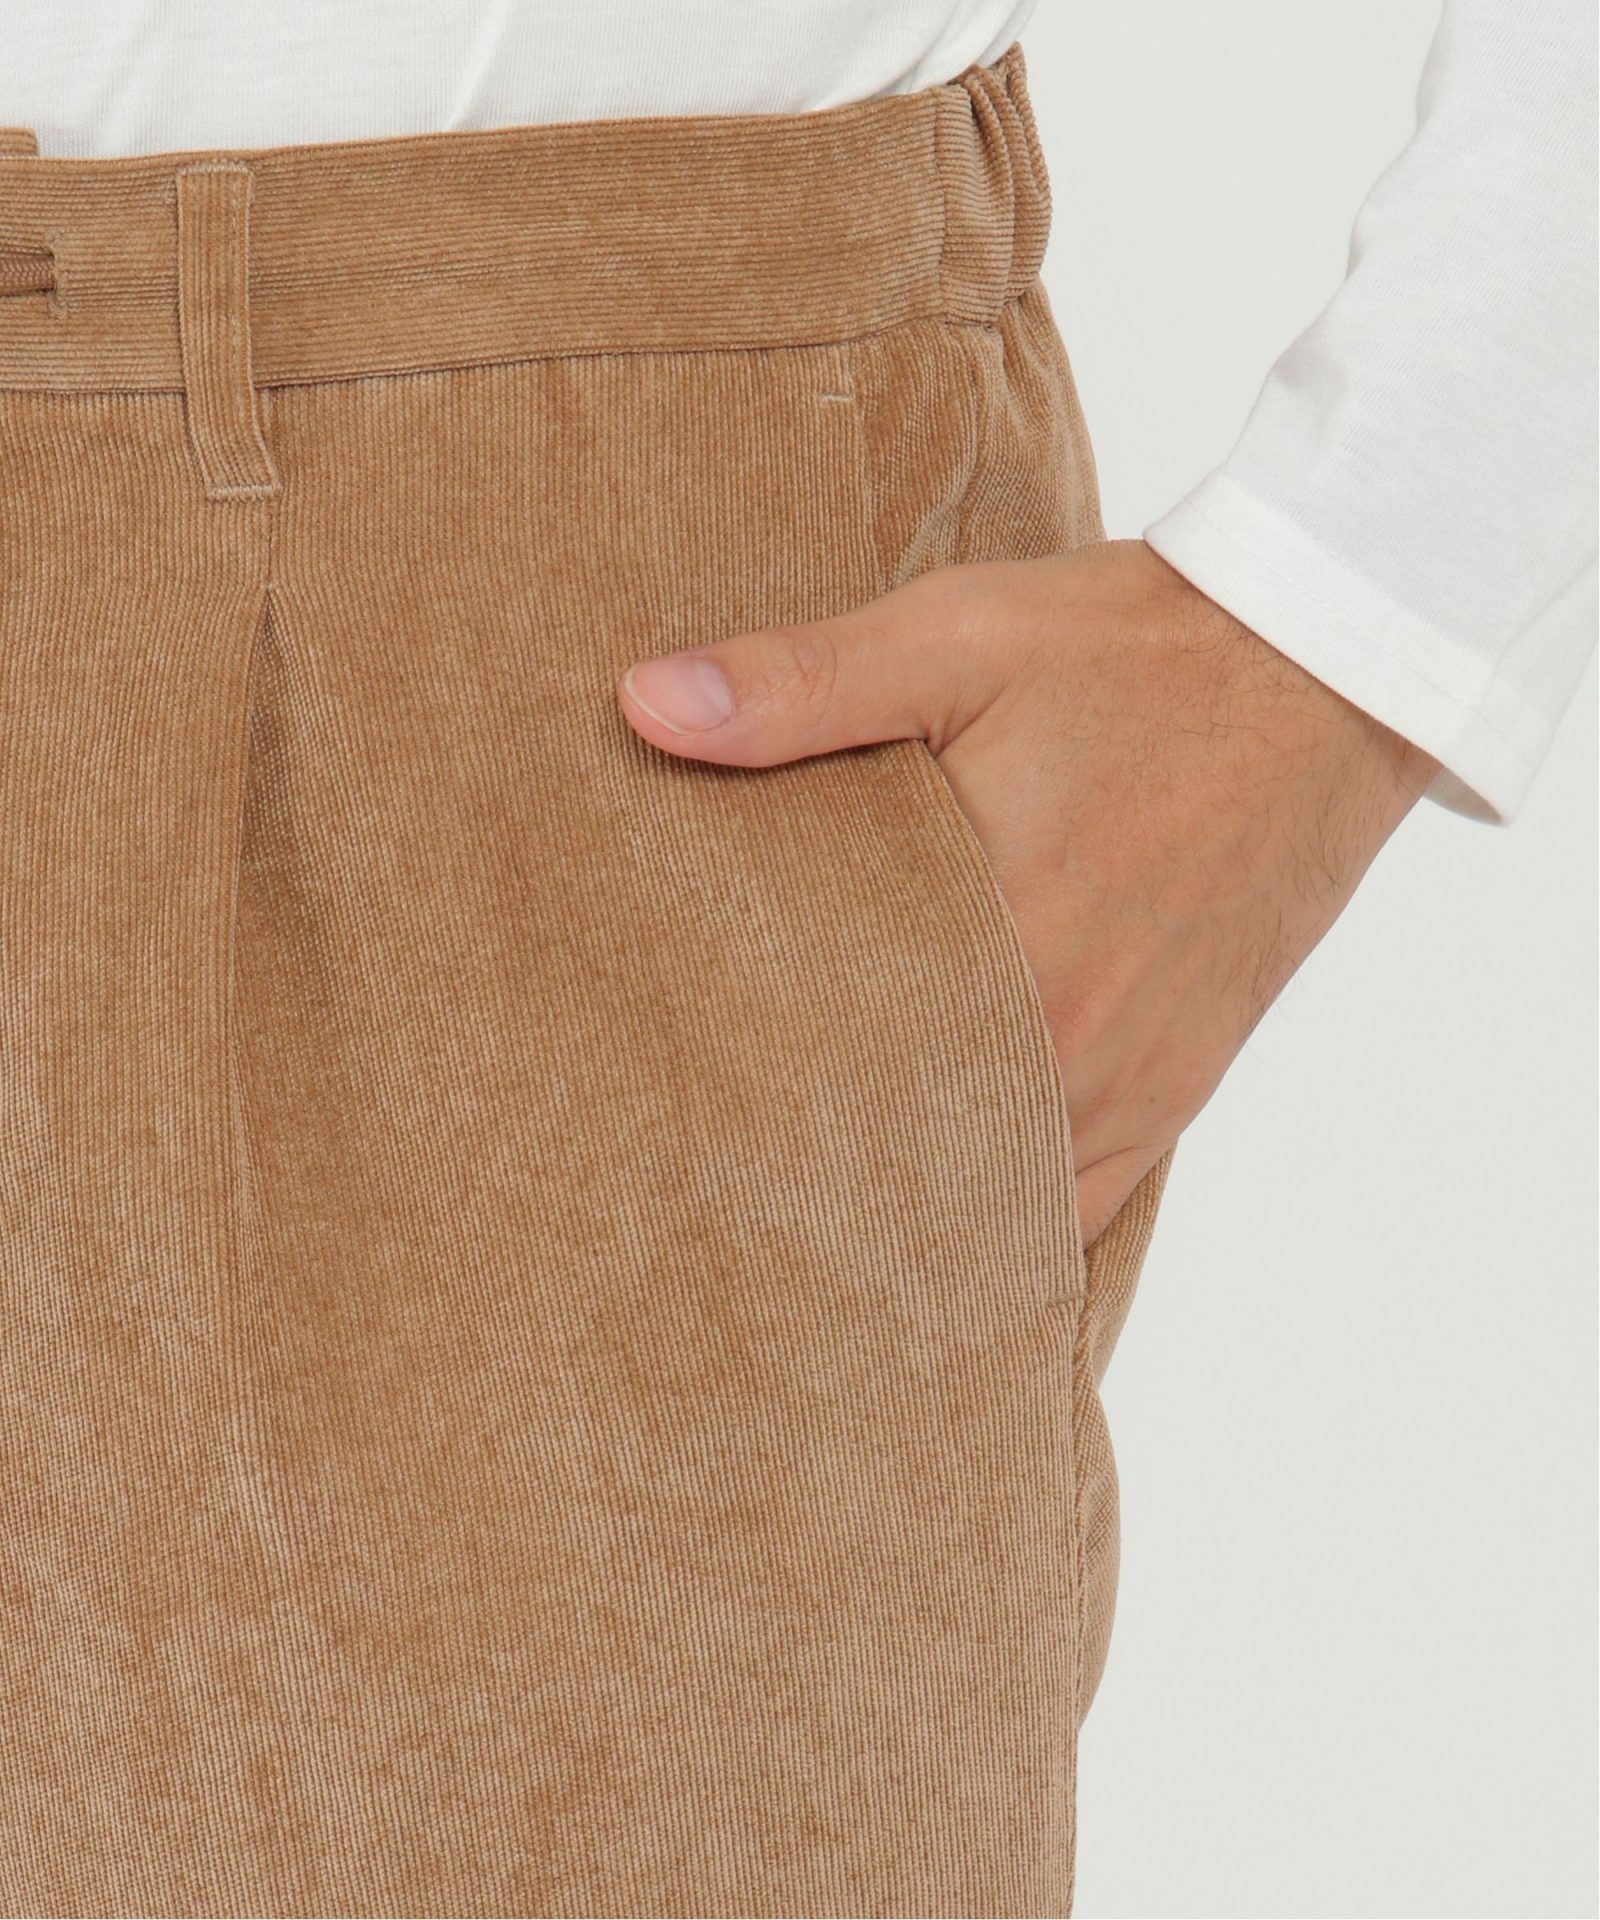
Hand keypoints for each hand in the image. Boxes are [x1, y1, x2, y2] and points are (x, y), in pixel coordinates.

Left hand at [616, 540, 1437, 1247]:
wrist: (1324, 673)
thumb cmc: (1140, 654)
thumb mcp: (958, 639)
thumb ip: (801, 686)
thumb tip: (646, 706)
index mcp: (1004, 941)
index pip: (838, 1075)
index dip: (752, 1108)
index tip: (678, 1127)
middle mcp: (1073, 1040)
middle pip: (910, 1155)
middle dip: (818, 1169)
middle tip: (720, 1181)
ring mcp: (1133, 1077)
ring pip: (996, 1199)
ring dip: (913, 1203)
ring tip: (814, 1216)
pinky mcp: (1180, 1084)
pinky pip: (1086, 1202)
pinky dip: (1013, 1218)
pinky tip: (946, 1227)